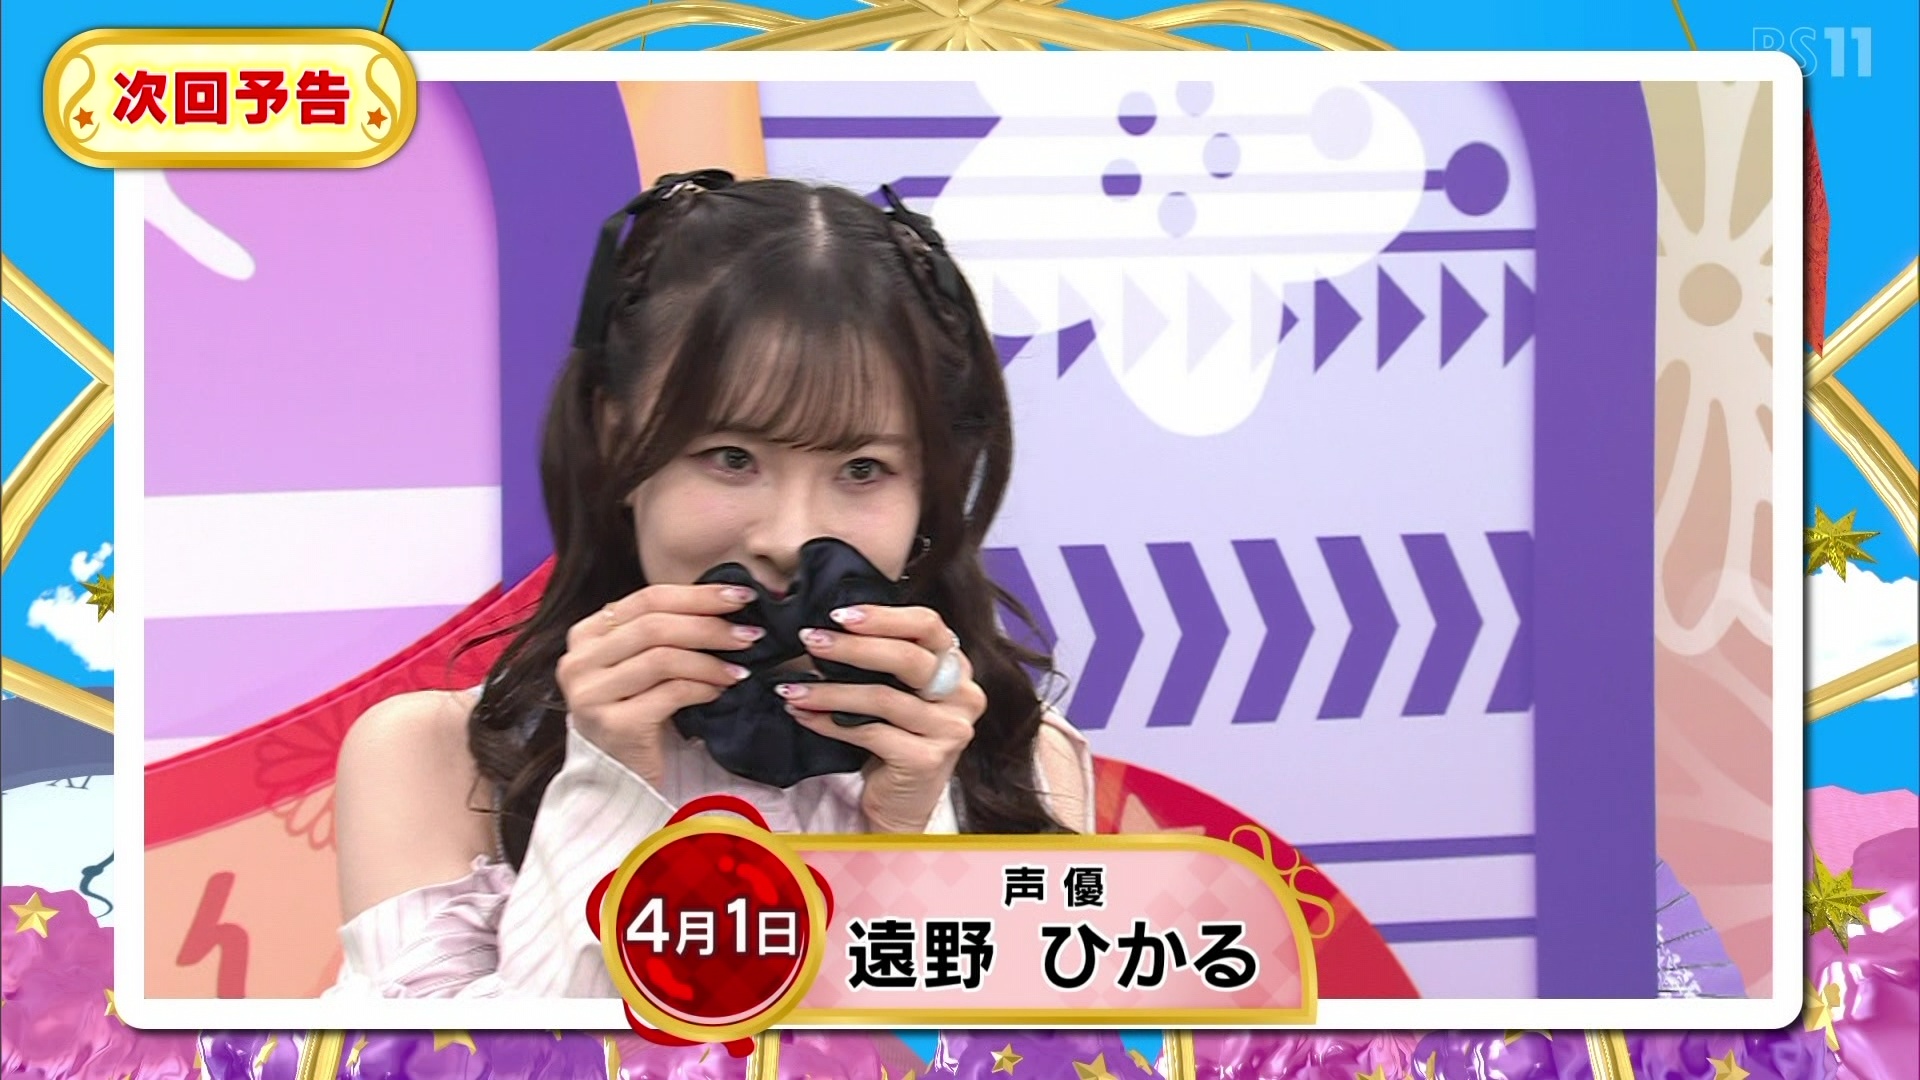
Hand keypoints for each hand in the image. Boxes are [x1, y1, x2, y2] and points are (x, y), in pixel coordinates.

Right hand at [558, 584, 760, 786]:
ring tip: (740, 668)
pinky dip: (702, 687)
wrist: (618, 775)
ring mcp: (590, 694)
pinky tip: (721, 690)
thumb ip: (665, 630)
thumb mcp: (639, 663)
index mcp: (586, 634)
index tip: (740, 595)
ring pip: (662, 658)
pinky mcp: (613, 725)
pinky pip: (670, 694)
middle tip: (750, 634)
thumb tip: (727, 599)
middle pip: (655, 626)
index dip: (698, 595)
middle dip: (710, 625)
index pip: (647, 599)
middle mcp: (579, 661)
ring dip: (710, 661)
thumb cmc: (637, 710)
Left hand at [777, 605, 983, 832]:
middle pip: (908, 658)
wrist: (902, 804)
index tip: (839, 614)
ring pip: (883, 698)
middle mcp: (964, 695)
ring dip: (830, 691)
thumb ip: (883, 661)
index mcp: (958, 668)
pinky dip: (830, 723)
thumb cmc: (895, 739)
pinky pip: (870, 732)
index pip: (928, 625)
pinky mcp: (927, 760)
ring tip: (792, 688)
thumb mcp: (898, 693)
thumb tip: (828, 626)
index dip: (883, 616)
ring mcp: (950, 730)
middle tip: (810, 640)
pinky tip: (805, 715)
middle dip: (852, 647)